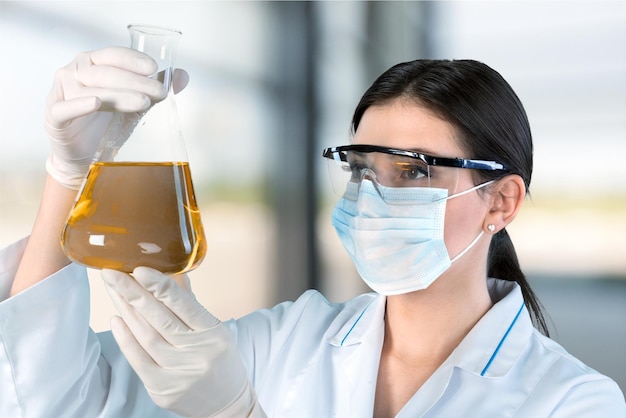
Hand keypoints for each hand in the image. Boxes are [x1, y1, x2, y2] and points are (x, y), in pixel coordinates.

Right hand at [45, 47, 188, 188]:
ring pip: (91, 89)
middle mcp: (74, 72)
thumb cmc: (106, 123)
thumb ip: (154, 88)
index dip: (133, 60)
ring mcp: (62, 92)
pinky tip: (95, 102)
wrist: (83, 154)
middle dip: (135, 81)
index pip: (113, 54)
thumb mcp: (134, 104)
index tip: (155, 69)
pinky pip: (65, 108)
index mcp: (92, 63)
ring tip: (143, 102)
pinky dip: (80, 104)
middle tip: (159, 91)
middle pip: (105, 72)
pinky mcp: (54, 116)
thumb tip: (183, 76)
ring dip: (119, 94)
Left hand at [102, 267, 263, 417]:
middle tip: (112, 273)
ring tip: (112, 290)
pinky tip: (116, 319)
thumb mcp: (215, 330)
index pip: (184, 305)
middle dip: (132, 293)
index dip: (160, 286)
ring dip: (126, 310)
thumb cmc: (221, 362)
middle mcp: (198, 353)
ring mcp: (180, 373)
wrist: (229, 405)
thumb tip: (172, 275)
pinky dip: (126, 339)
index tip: (139, 269)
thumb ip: (191, 305)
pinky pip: (139, 360)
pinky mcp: (163, 390)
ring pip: (146, 336)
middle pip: (160, 318)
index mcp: (215, 333)